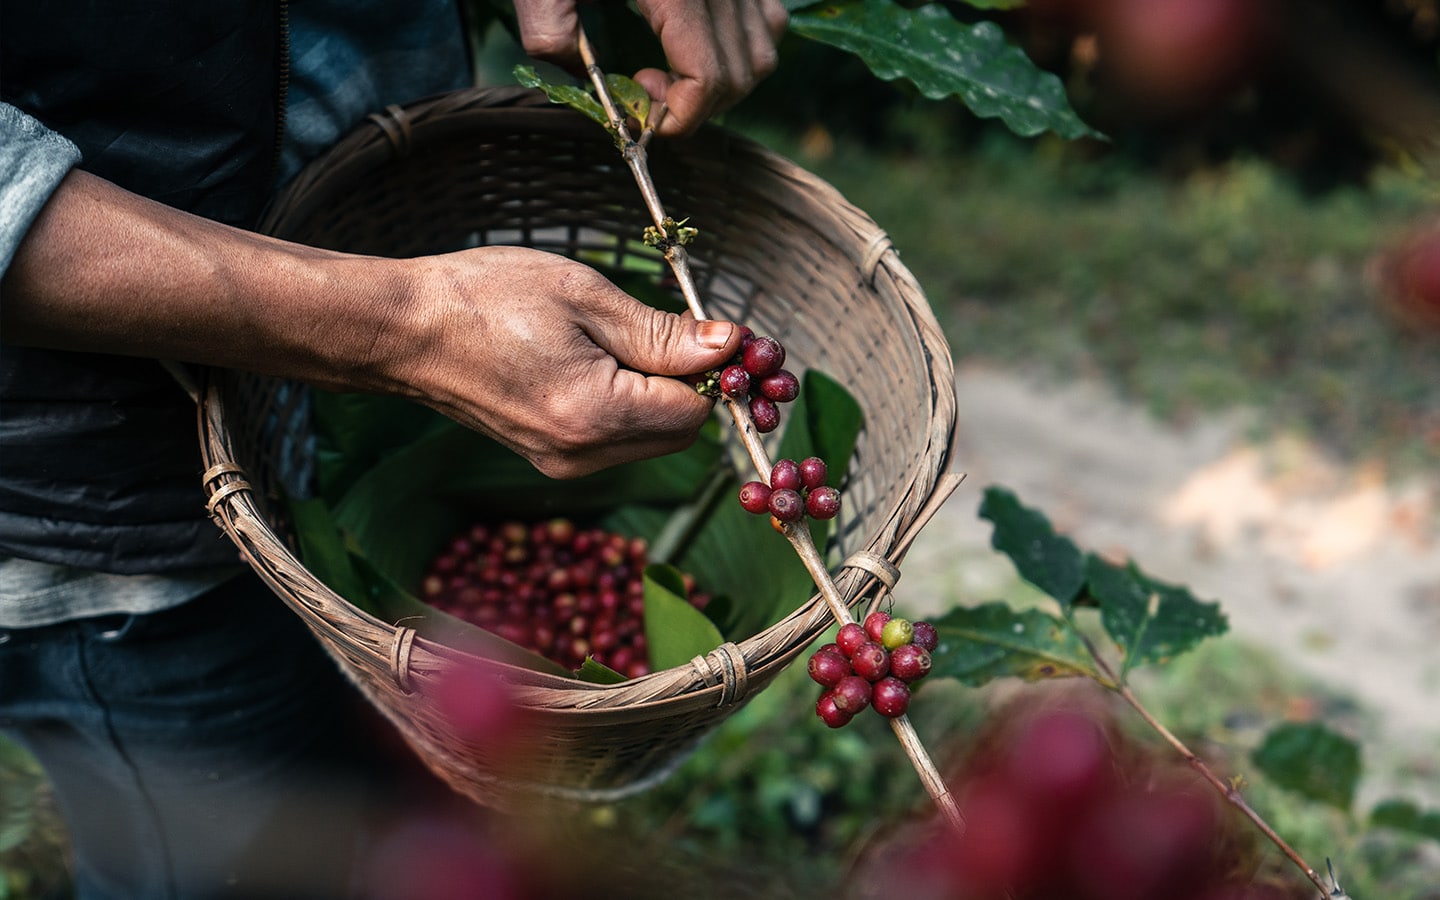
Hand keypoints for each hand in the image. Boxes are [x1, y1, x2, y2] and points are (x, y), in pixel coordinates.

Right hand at [379, 246, 741, 477]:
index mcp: (594, 414)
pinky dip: (626, 404)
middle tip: (673, 327)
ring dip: (658, 393)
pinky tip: (598, 361)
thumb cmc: (485, 298)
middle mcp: (581, 454)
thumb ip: (662, 332)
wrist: (404, 330)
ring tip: (619, 338)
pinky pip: (616, 439)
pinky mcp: (548, 459)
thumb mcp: (584, 296)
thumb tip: (728, 346)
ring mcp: (562, 464)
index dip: (718, 369)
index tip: (715, 329)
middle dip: (690, 383)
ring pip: (650, 438)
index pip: (696, 409)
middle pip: (680, 432)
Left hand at [515, 0, 788, 135]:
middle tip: (647, 93)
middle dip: (697, 107)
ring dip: (723, 82)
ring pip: (763, 52)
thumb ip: (548, 30)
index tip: (641, 112)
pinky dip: (743, 46)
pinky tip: (696, 40)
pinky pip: (768, 18)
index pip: (709, 79)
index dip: (680, 116)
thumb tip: (586, 84)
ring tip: (672, 70)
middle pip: (739, 76)